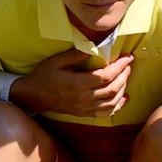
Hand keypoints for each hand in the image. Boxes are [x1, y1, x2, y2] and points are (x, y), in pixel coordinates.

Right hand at [9, 49, 132, 116]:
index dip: (119, 66)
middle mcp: (83, 98)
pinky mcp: (84, 113)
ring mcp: (84, 108)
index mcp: (77, 83)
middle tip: (128, 65)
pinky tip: (124, 97)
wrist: (34, 95)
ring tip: (126, 77)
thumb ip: (76, 54)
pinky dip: (118, 106)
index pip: (105, 76)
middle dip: (124, 76)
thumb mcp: (57, 61)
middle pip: (112, 89)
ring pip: (112, 102)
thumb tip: (95, 47)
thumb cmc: (45, 75)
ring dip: (123, 89)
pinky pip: (106, 113)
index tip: (128, 57)